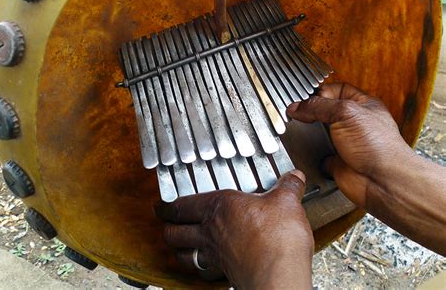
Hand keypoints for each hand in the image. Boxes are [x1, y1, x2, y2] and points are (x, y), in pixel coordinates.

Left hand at [156, 171, 313, 288]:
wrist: (279, 277)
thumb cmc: (276, 239)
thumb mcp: (287, 202)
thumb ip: (288, 187)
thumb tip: (293, 177)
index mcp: (219, 207)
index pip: (181, 205)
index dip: (167, 205)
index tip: (161, 205)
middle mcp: (211, 232)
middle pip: (175, 232)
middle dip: (168, 227)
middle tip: (167, 223)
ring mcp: (217, 256)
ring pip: (185, 253)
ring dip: (180, 249)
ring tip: (181, 244)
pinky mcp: (227, 274)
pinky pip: (205, 269)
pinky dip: (202, 265)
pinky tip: (209, 263)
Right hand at [288, 83, 445, 255]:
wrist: (382, 181)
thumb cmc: (378, 145)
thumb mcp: (345, 113)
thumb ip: (318, 106)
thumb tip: (297, 107)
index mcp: (362, 105)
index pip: (337, 89)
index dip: (320, 91)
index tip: (304, 96)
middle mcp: (354, 122)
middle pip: (326, 111)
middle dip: (312, 112)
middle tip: (298, 112)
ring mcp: (345, 142)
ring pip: (320, 132)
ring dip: (310, 133)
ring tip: (299, 129)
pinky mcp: (337, 161)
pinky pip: (319, 154)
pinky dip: (312, 154)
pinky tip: (308, 149)